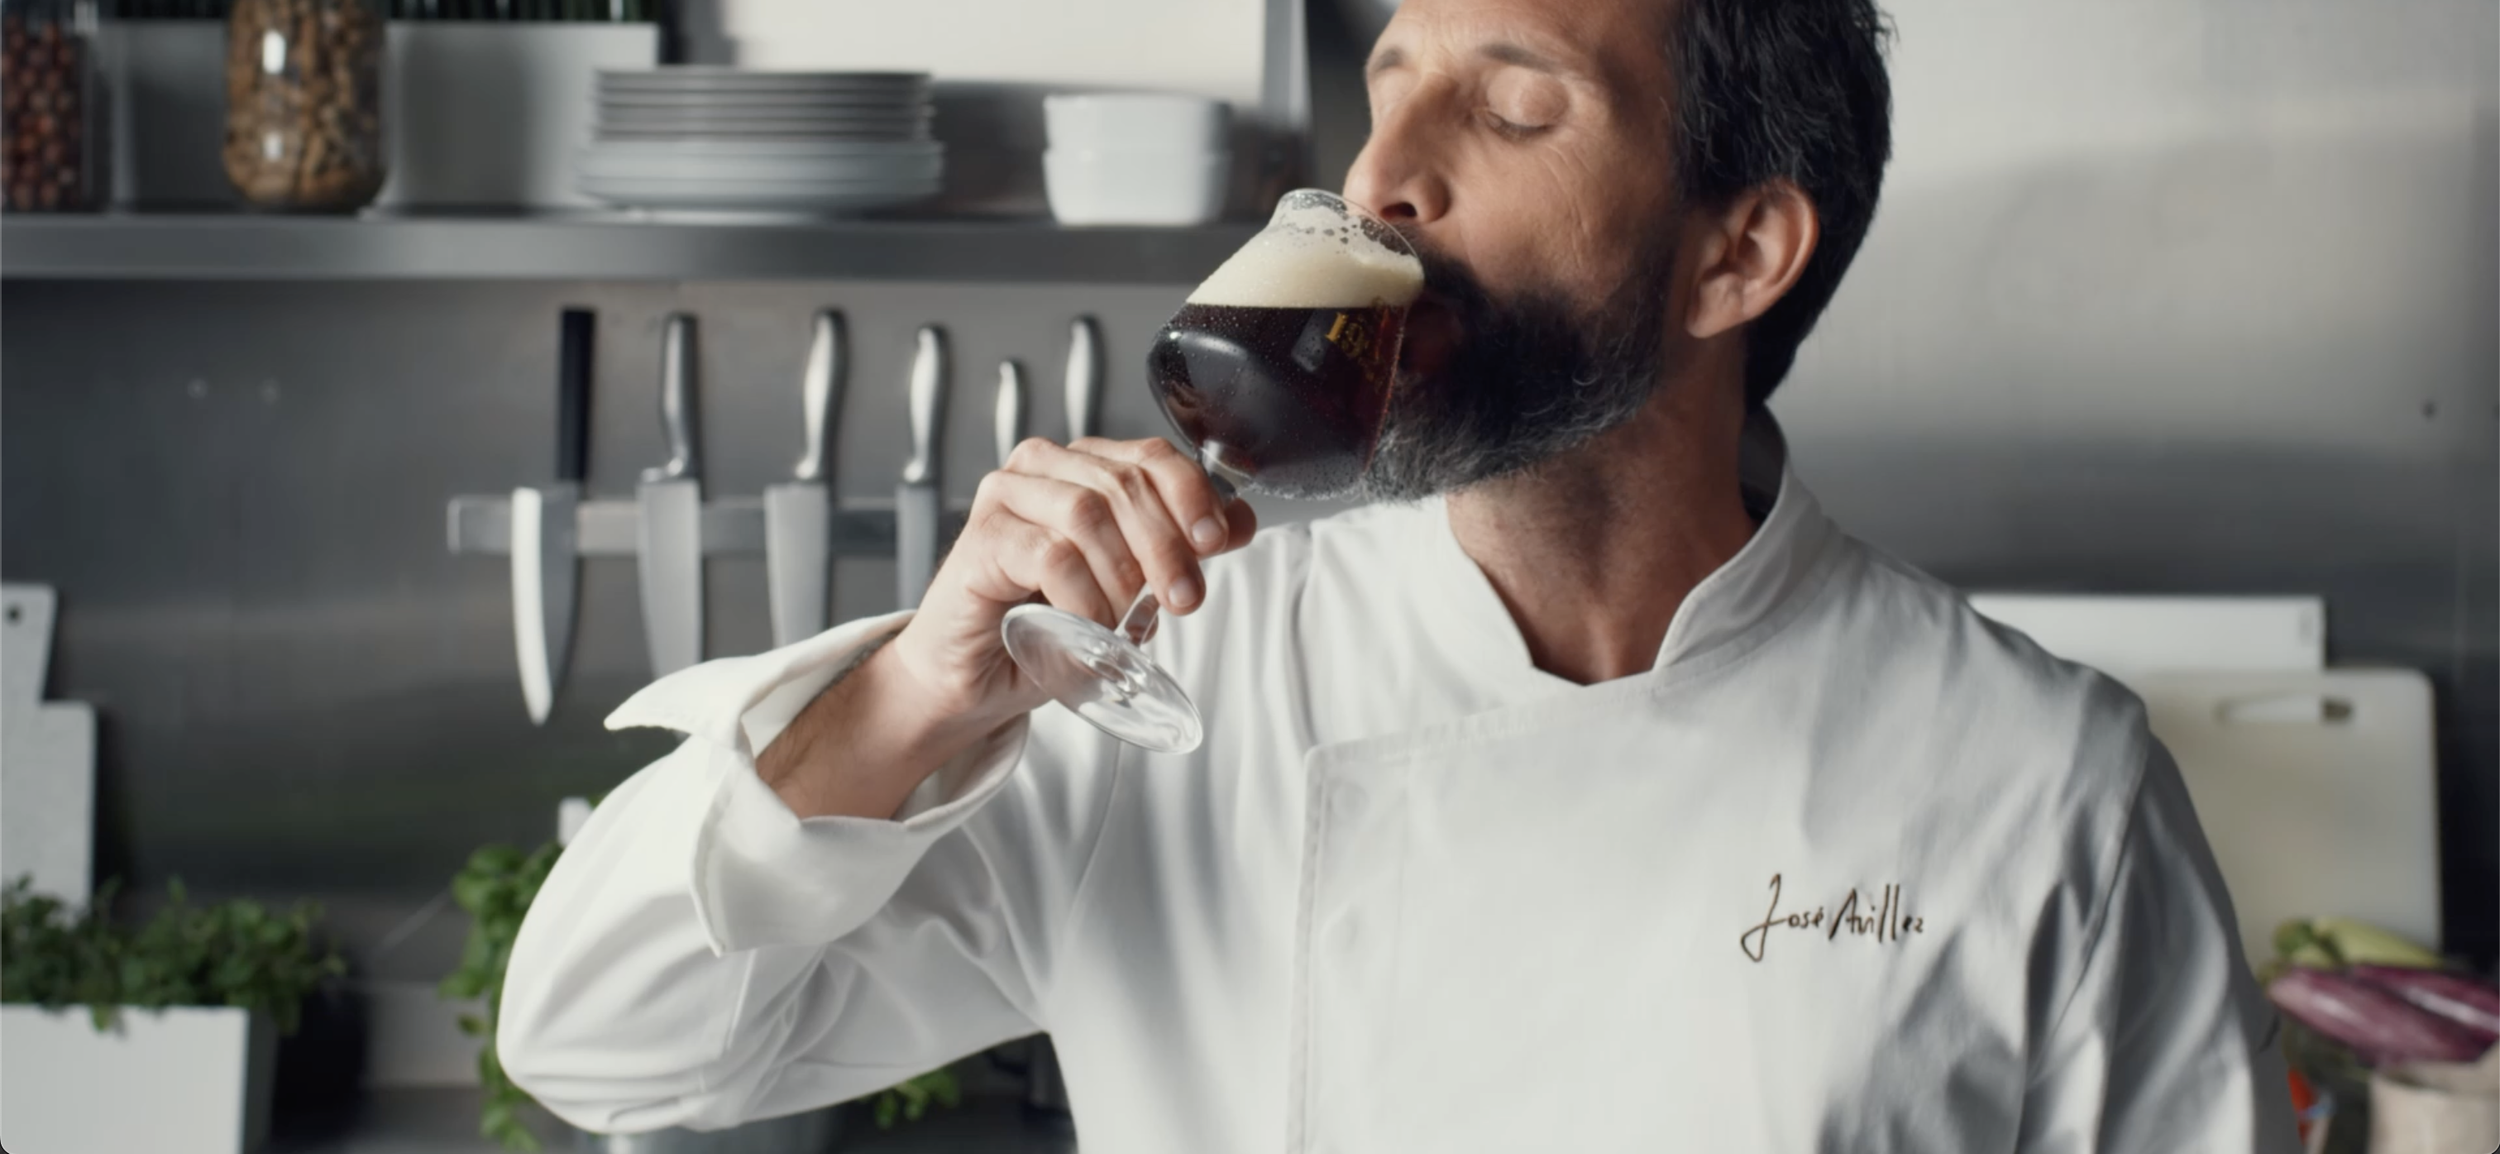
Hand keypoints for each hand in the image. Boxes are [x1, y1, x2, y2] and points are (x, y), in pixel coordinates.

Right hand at [887, 436, 1257, 728]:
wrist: (974, 678)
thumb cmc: (1044, 625)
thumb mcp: (1130, 586)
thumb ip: (1181, 547)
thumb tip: (1239, 522)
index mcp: (1084, 466)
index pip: (1153, 456)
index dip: (1192, 496)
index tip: (1214, 543)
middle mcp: (1043, 469)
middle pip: (1125, 484)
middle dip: (1167, 547)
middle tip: (1182, 599)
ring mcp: (1005, 497)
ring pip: (1088, 513)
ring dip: (1119, 577)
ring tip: (1116, 620)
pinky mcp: (980, 539)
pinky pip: (1049, 555)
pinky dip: (1080, 596)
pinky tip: (1081, 624)